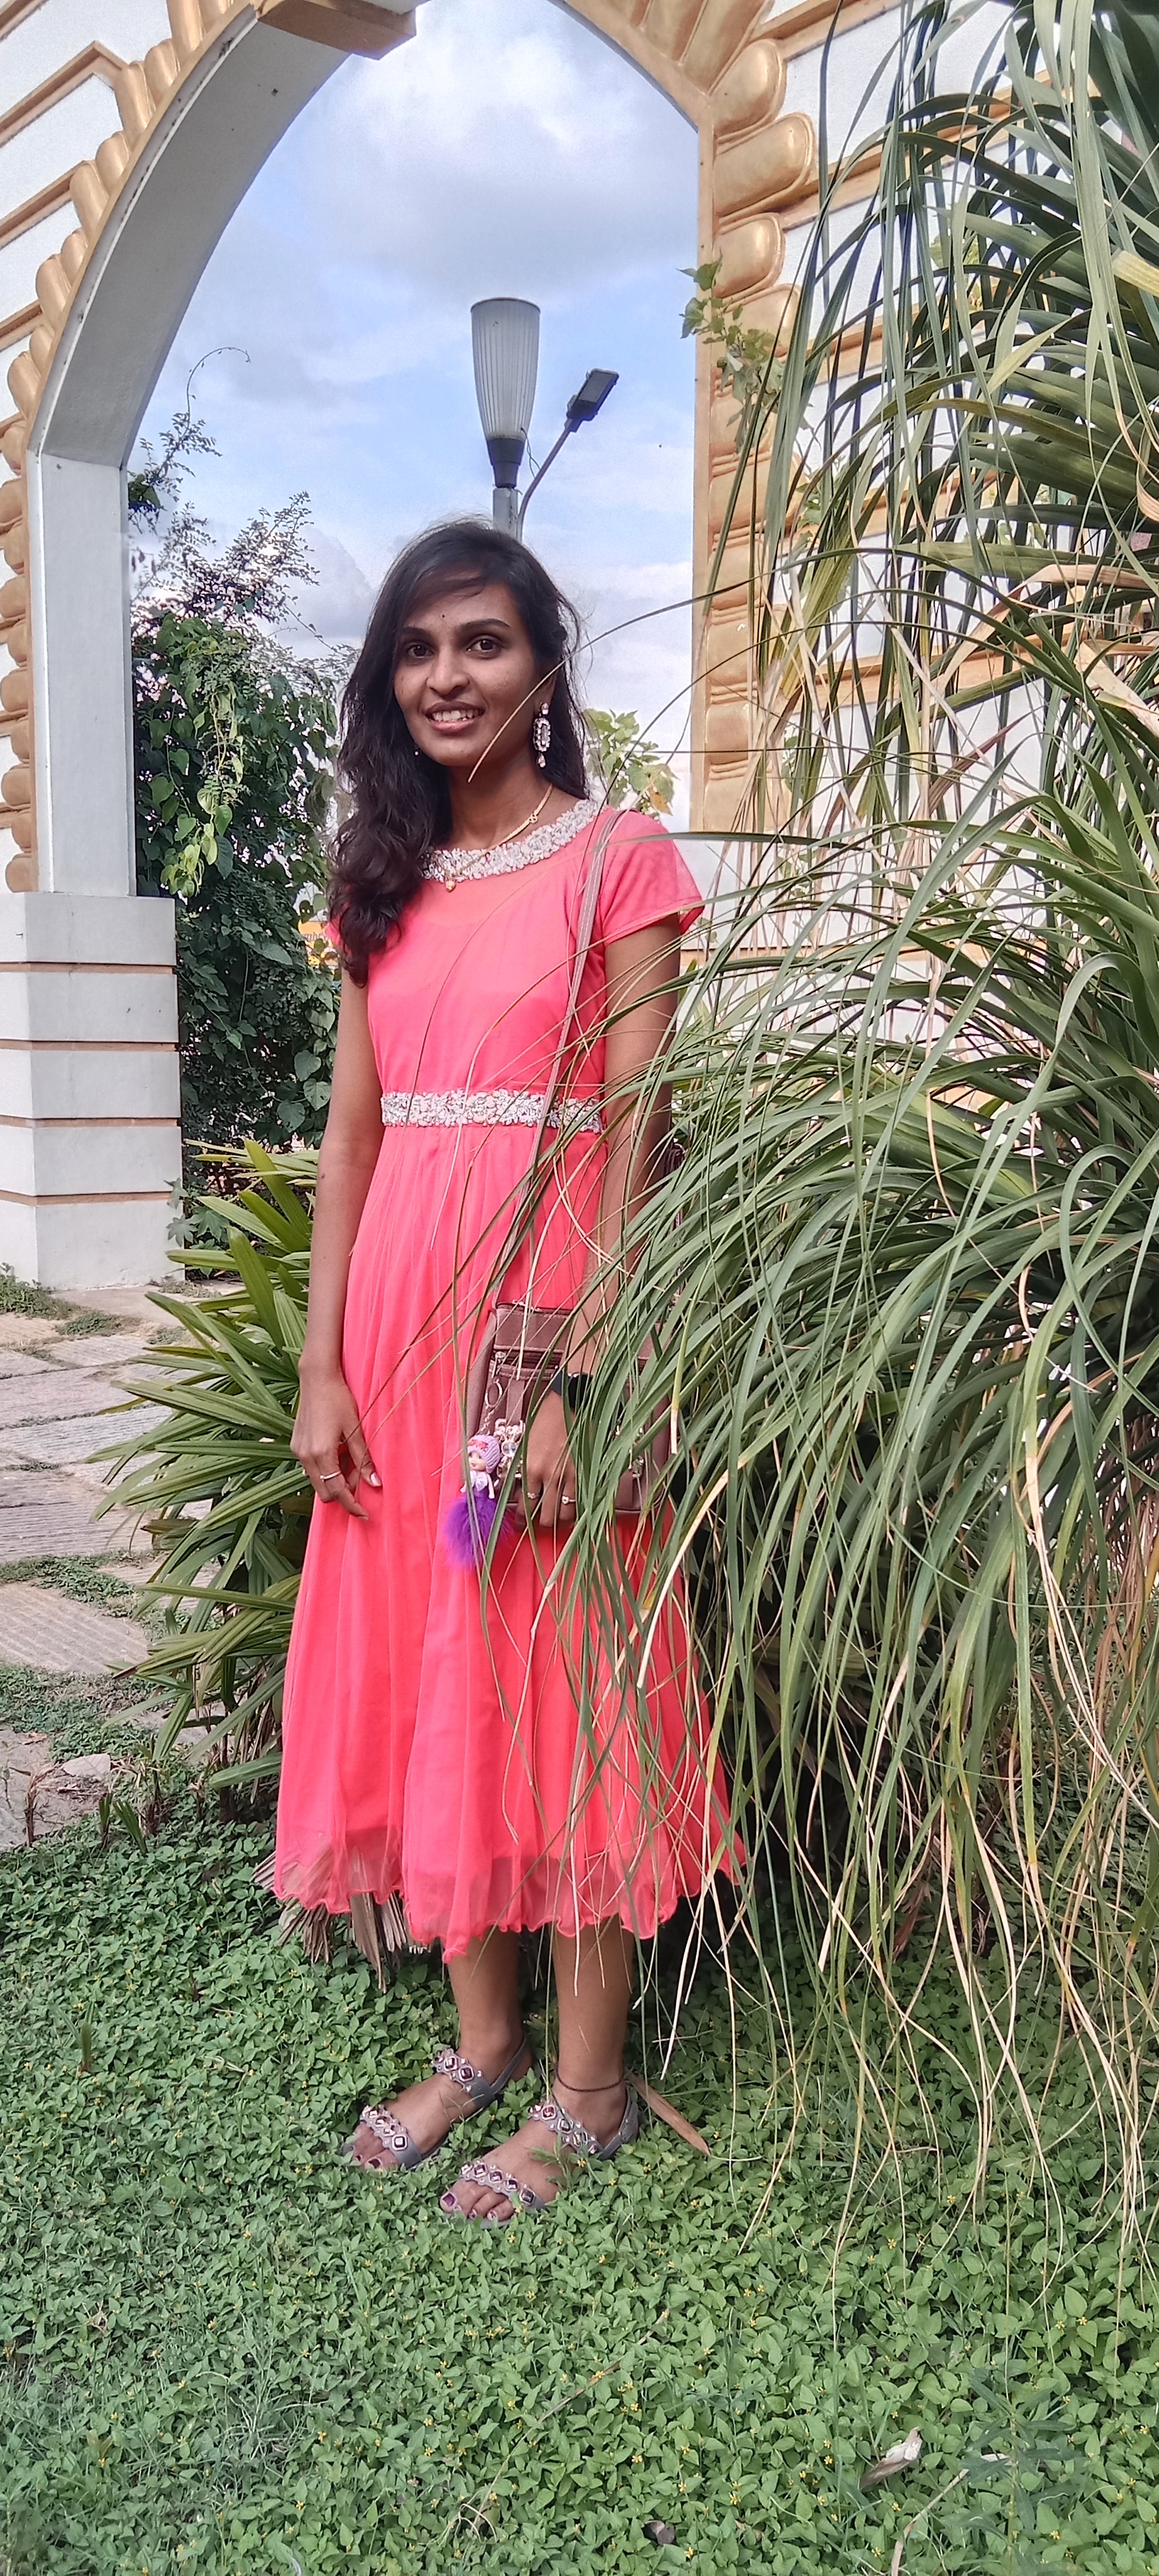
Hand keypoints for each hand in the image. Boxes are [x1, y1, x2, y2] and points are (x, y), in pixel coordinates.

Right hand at [292, 1366, 378, 1517]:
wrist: (317, 1378)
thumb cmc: (339, 1399)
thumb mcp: (355, 1429)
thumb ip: (363, 1459)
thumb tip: (375, 1483)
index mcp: (322, 1454)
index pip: (337, 1492)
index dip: (351, 1505)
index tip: (364, 1513)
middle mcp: (306, 1456)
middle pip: (324, 1493)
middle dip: (342, 1493)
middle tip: (361, 1479)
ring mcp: (298, 1451)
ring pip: (317, 1481)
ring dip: (333, 1480)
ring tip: (350, 1463)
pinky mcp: (296, 1445)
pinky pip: (310, 1468)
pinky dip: (325, 1469)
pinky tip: (337, 1454)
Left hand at [523, 1391, 575, 1529]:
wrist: (573, 1398)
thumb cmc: (547, 1416)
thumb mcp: (527, 1442)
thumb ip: (524, 1468)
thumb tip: (519, 1487)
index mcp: (531, 1467)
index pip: (524, 1505)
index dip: (522, 1519)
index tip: (521, 1522)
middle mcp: (551, 1475)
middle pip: (545, 1517)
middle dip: (541, 1522)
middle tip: (540, 1521)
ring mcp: (573, 1475)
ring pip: (567, 1514)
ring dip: (561, 1518)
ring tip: (559, 1516)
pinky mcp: (590, 1471)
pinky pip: (585, 1500)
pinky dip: (581, 1507)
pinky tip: (577, 1507)